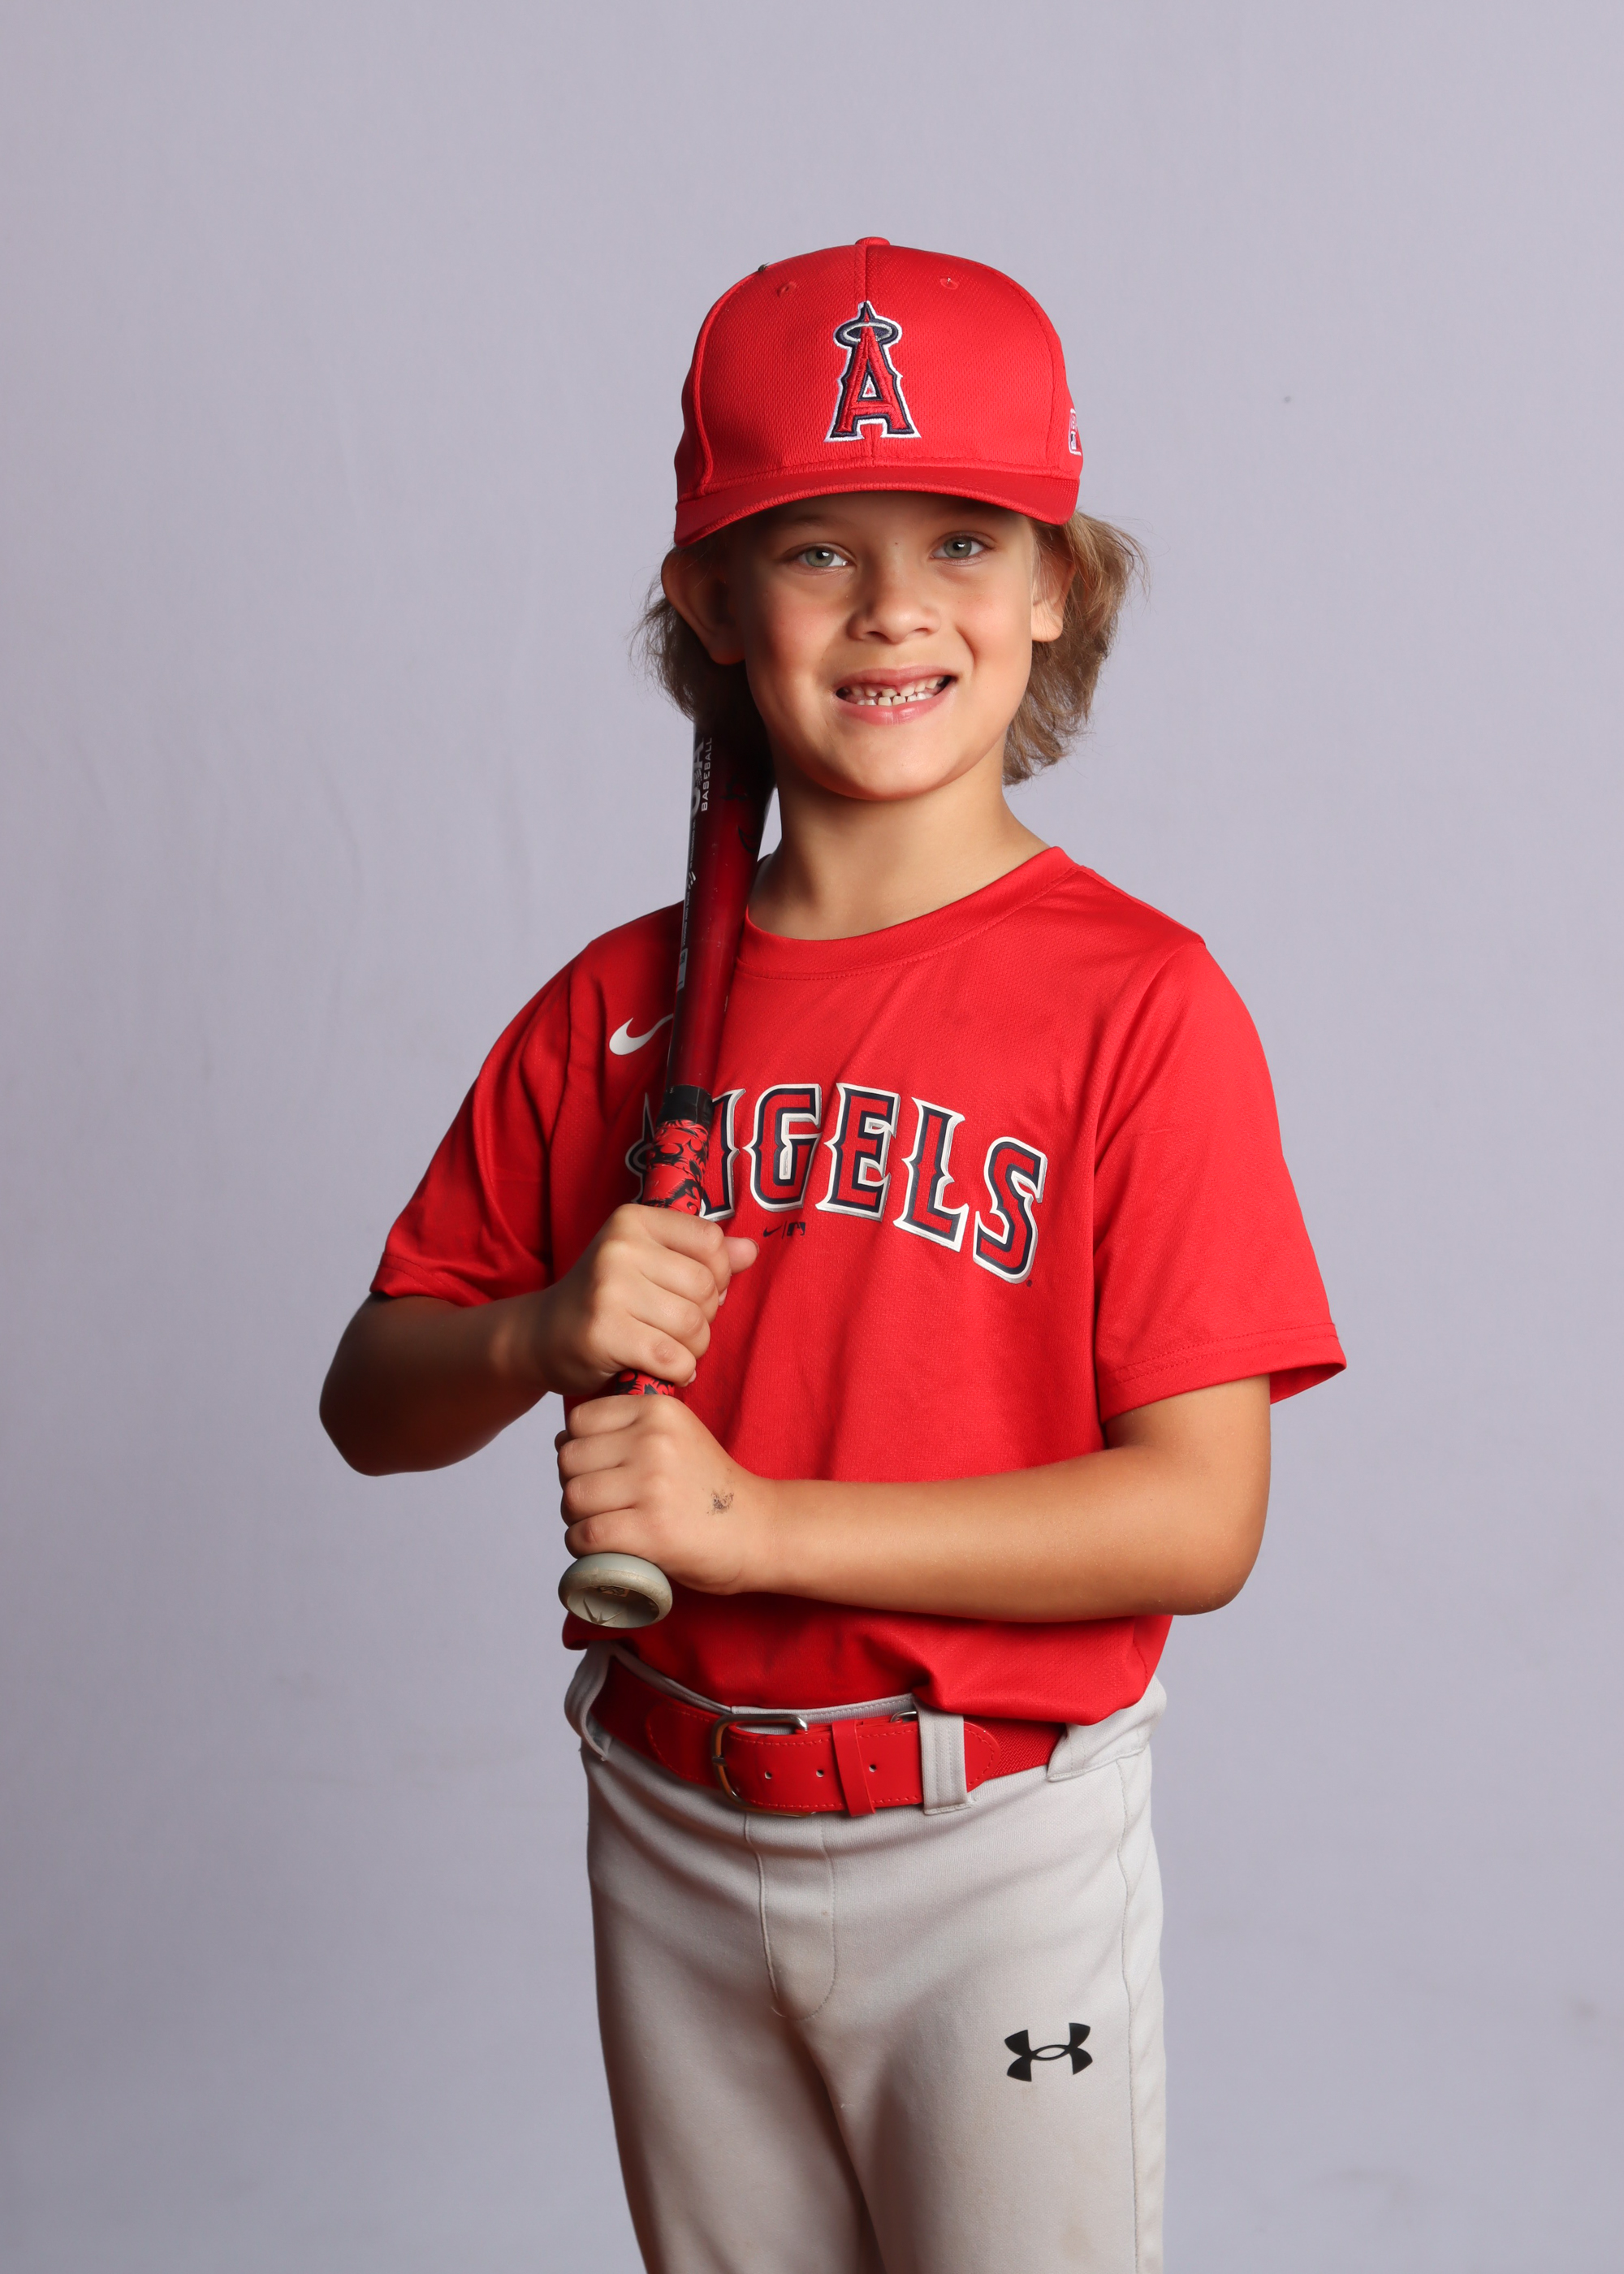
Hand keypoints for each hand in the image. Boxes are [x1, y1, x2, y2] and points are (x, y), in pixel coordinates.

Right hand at [528, 1206, 756, 1395]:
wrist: (542, 1336)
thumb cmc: (606, 1298)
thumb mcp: (649, 1263)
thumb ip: (702, 1256)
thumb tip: (751, 1251)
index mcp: (633, 1220)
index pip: (711, 1243)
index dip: (717, 1276)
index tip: (692, 1294)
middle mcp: (619, 1248)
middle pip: (705, 1288)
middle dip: (705, 1318)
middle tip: (677, 1329)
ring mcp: (608, 1290)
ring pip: (693, 1326)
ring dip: (693, 1349)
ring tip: (670, 1350)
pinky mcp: (603, 1333)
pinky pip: (672, 1357)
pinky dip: (678, 1370)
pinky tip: (662, 1368)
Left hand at [557, 1395, 773, 1594]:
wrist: (758, 1529)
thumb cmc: (709, 1489)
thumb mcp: (678, 1435)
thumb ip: (630, 1429)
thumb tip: (561, 1439)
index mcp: (659, 1410)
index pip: (579, 1421)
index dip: (578, 1448)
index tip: (598, 1470)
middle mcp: (653, 1440)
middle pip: (570, 1460)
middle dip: (574, 1485)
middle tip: (599, 1505)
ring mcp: (652, 1485)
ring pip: (573, 1498)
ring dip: (576, 1519)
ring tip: (600, 1526)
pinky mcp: (651, 1530)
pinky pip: (586, 1535)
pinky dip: (582, 1546)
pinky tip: (600, 1548)